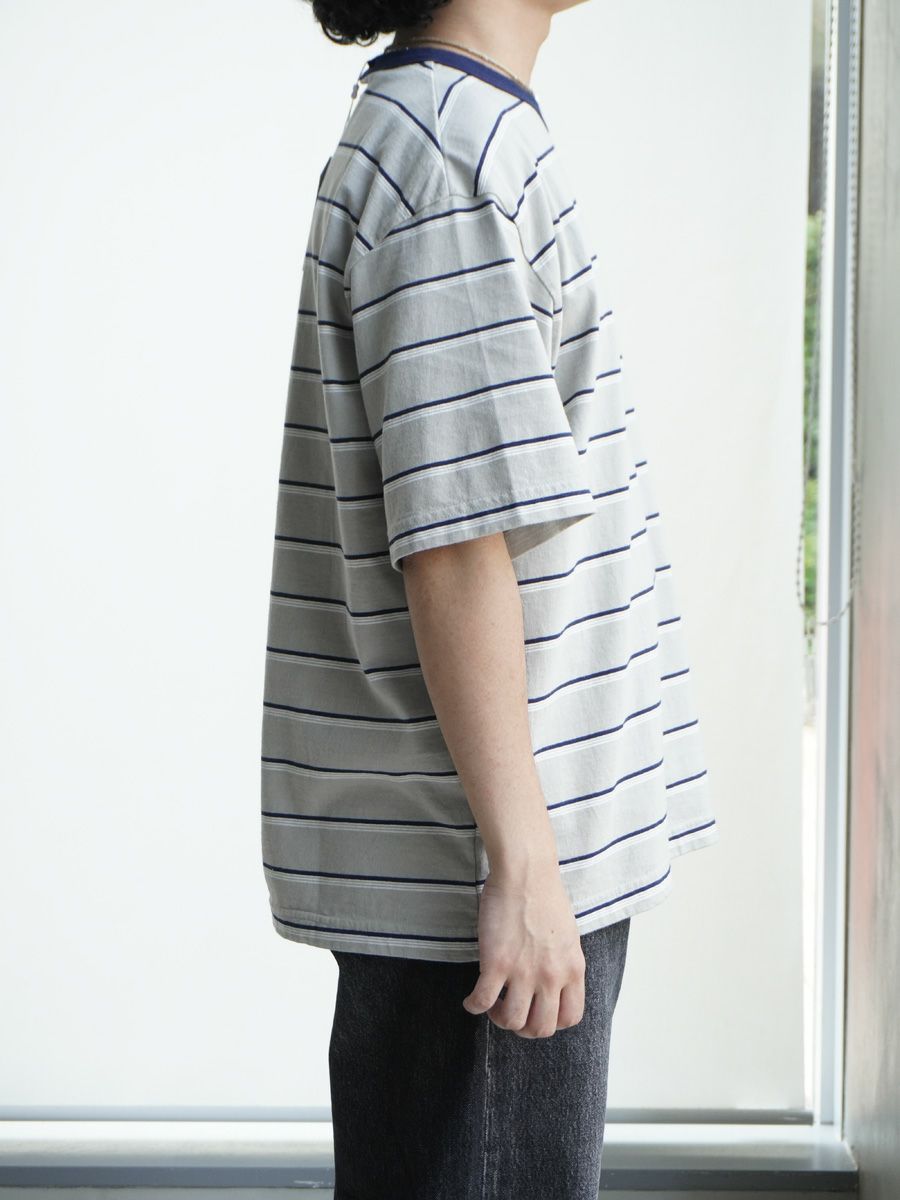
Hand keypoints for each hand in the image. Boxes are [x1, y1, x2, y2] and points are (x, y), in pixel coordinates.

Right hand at [462, 860, 585, 1036]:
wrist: (526, 872)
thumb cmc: (545, 895)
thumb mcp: (568, 936)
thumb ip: (562, 963)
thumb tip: (551, 981)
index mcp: (572, 969)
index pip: (570, 1018)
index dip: (551, 1023)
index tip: (536, 1012)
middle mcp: (551, 976)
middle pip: (541, 1028)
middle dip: (524, 1028)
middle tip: (511, 1013)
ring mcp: (524, 972)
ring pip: (512, 1021)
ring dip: (499, 1019)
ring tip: (492, 1005)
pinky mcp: (497, 963)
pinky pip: (482, 1001)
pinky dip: (473, 1006)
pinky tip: (470, 1000)